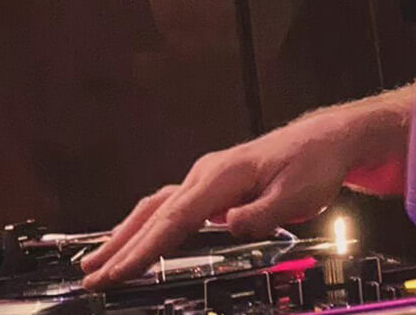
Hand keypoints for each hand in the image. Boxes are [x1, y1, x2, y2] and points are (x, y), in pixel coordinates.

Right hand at [80, 91, 411, 287]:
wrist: (325, 140)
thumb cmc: (313, 165)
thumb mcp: (296, 194)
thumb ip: (262, 213)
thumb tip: (229, 224)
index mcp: (223, 176)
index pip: (175, 218)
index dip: (143, 248)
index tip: (117, 272)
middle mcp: (207, 173)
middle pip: (155, 213)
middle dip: (120, 245)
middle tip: (90, 275)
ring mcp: (208, 177)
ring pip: (157, 207)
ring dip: (126, 233)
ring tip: (97, 260)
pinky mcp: (214, 185)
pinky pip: (171, 205)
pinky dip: (147, 223)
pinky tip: (134, 238)